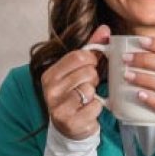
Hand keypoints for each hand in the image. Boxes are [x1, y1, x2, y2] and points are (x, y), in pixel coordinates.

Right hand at [40, 25, 109, 139]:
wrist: (69, 127)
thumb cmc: (76, 94)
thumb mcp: (80, 70)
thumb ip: (92, 48)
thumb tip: (105, 28)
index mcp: (49, 74)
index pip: (78, 56)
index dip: (91, 60)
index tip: (91, 66)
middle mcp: (49, 90)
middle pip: (87, 72)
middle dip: (93, 79)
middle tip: (86, 86)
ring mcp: (58, 107)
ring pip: (90, 89)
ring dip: (94, 94)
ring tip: (86, 99)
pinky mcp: (70, 121)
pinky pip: (95, 106)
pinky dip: (97, 108)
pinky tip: (87, 111)